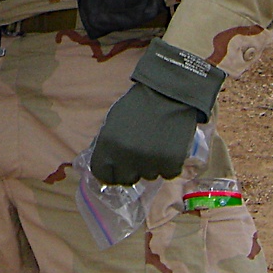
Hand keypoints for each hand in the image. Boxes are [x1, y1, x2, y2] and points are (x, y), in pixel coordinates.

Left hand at [89, 38, 227, 184]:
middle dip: (131, 170)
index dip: (109, 172)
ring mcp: (150, 163)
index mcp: (108, 145)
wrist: (170, 93)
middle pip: (125, 179)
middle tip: (138, 156)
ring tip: (156, 145)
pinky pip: (167, 173)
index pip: (102, 174)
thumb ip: (107, 143)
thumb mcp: (113, 120)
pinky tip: (168, 148)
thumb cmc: (139, 105)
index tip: (116, 168)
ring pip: (148, 176)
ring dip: (151, 165)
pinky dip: (169, 164)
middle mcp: (127, 157)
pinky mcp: (171, 164)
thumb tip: (105, 164)